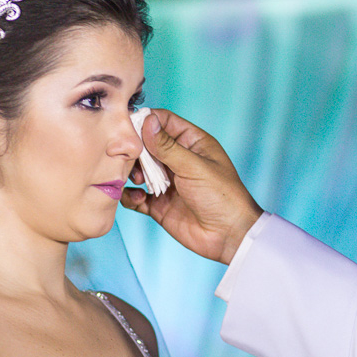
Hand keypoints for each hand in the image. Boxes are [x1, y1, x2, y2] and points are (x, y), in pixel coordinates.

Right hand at [121, 109, 262, 263]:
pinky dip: (131, 196)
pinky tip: (139, 198)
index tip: (128, 126)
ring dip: (132, 172)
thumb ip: (167, 147)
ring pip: (138, 170)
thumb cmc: (221, 195)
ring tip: (137, 180)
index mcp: (192, 143)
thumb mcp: (194, 166)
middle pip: (146, 145)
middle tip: (130, 158)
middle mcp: (178, 160)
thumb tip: (147, 120)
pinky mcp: (159, 205)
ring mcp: (167, 182)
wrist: (228, 236)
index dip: (146, 121)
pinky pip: (136, 196)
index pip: (164, 122)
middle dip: (135, 150)